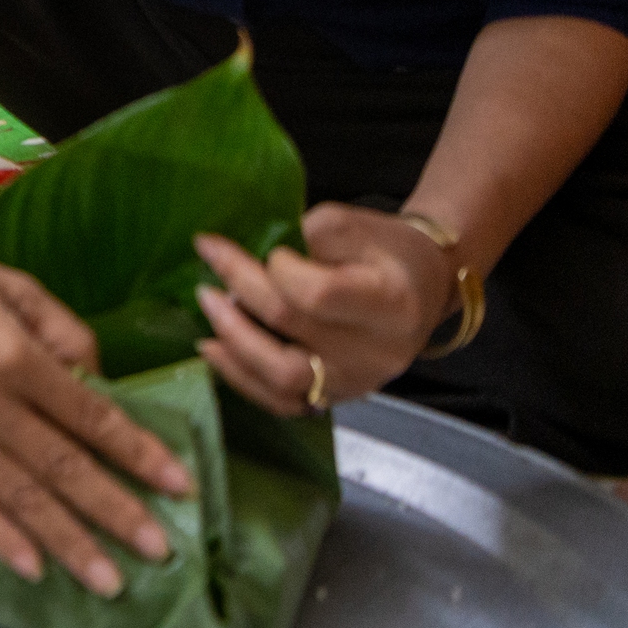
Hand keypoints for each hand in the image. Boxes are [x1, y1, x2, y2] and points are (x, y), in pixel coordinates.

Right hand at [0, 212, 191, 595]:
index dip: (137, 452)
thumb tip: (100, 386)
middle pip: (61, 468)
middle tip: (160, 549)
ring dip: (68, 542)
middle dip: (116, 511)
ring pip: (19, 498)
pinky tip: (34, 567)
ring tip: (108, 580)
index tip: (179, 483)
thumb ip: (64, 334)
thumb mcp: (13, 286)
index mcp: (9, 353)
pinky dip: (0, 538)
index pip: (89, 414)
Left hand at [192, 203, 453, 416]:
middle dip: (240, 287)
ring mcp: (353, 382)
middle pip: (290, 326)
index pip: (319, 293)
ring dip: (233, 338)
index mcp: (390, 303)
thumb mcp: (361, 225)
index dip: (280, 268)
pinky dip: (239, 375)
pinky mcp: (332, 399)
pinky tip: (213, 346)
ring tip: (207, 301)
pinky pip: (280, 401)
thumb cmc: (388, 253)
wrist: (419, 292)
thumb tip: (264, 250)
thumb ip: (316, 231)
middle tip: (210, 256)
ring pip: (281, 377)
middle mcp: (374, 352)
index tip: (269, 248)